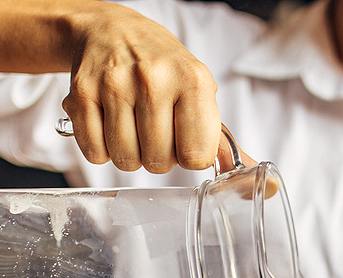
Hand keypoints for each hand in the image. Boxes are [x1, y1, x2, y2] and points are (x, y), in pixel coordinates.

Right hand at [61, 4, 235, 172]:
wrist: (111, 30)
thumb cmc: (161, 67)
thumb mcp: (198, 92)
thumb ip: (222, 142)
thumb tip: (260, 182)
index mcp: (193, 79)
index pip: (197, 156)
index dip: (189, 155)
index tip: (183, 137)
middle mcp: (154, 79)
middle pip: (158, 163)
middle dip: (157, 156)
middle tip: (153, 128)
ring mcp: (114, 84)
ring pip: (126, 161)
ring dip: (129, 154)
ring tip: (131, 125)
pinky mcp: (81, 93)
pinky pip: (95, 152)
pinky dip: (102, 148)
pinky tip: (108, 124)